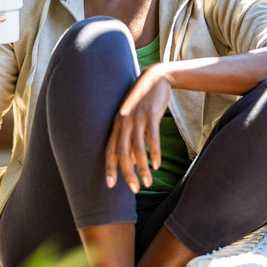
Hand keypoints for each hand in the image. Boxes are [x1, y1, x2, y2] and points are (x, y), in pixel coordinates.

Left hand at [105, 67, 172, 192]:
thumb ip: (129, 134)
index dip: (110, 168)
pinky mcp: (151, 115)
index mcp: (117, 123)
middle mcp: (124, 122)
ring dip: (142, 168)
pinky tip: (157, 165)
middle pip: (122, 152)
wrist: (156, 77)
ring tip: (148, 182)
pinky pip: (152, 139)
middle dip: (127, 173)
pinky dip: (154, 153)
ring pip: (137, 149)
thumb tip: (129, 158)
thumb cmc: (144, 100)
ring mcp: (137, 118)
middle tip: (134, 189)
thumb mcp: (133, 116)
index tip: (111, 185)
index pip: (109, 149)